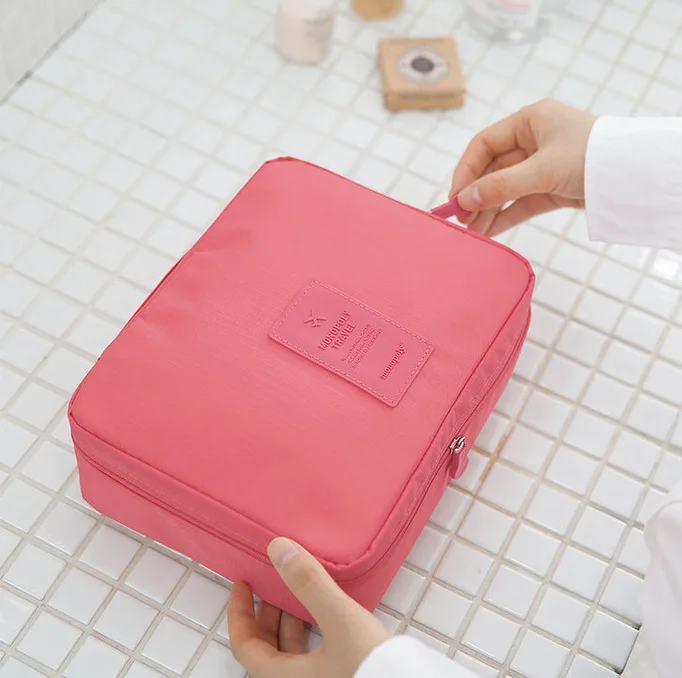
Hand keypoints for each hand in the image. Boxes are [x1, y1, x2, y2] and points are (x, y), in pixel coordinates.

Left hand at [228, 538, 390, 677]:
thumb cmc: (371, 667)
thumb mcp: (340, 619)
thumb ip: (308, 583)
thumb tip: (278, 548)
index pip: (244, 646)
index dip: (239, 612)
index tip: (242, 585)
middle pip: (266, 650)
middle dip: (266, 614)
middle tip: (271, 583)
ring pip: (290, 655)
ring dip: (290, 622)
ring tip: (298, 593)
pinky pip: (311, 658)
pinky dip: (311, 634)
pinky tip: (325, 616)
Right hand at [450, 99, 596, 236]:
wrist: (634, 176)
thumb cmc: (592, 157)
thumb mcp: (542, 170)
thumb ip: (500, 186)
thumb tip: (463, 201)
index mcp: (529, 121)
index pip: (484, 145)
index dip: (465, 171)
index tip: (455, 197)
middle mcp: (533, 140)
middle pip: (492, 170)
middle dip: (475, 196)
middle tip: (461, 220)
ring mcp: (542, 165)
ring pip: (505, 189)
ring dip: (488, 210)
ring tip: (473, 233)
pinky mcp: (552, 187)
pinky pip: (521, 202)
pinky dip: (505, 216)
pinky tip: (490, 231)